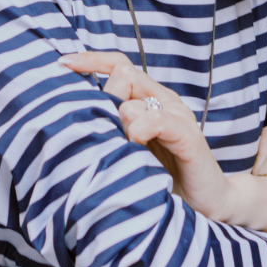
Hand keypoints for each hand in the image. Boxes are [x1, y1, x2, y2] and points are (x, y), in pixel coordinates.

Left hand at [58, 52, 232, 217]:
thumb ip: (108, 128)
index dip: (91, 60)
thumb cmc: (159, 179)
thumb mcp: (125, 149)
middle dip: (103, 101)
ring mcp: (178, 116)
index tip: (62, 64)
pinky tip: (134, 148)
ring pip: (135, 99)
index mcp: (148, 100)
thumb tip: (70, 115)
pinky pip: (156, 119)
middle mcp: (164, 101)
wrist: (204, 205)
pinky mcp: (188, 135)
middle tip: (99, 133)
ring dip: (117, 124)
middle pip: (124, 74)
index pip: (119, 65)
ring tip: (118, 151)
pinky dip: (138, 131)